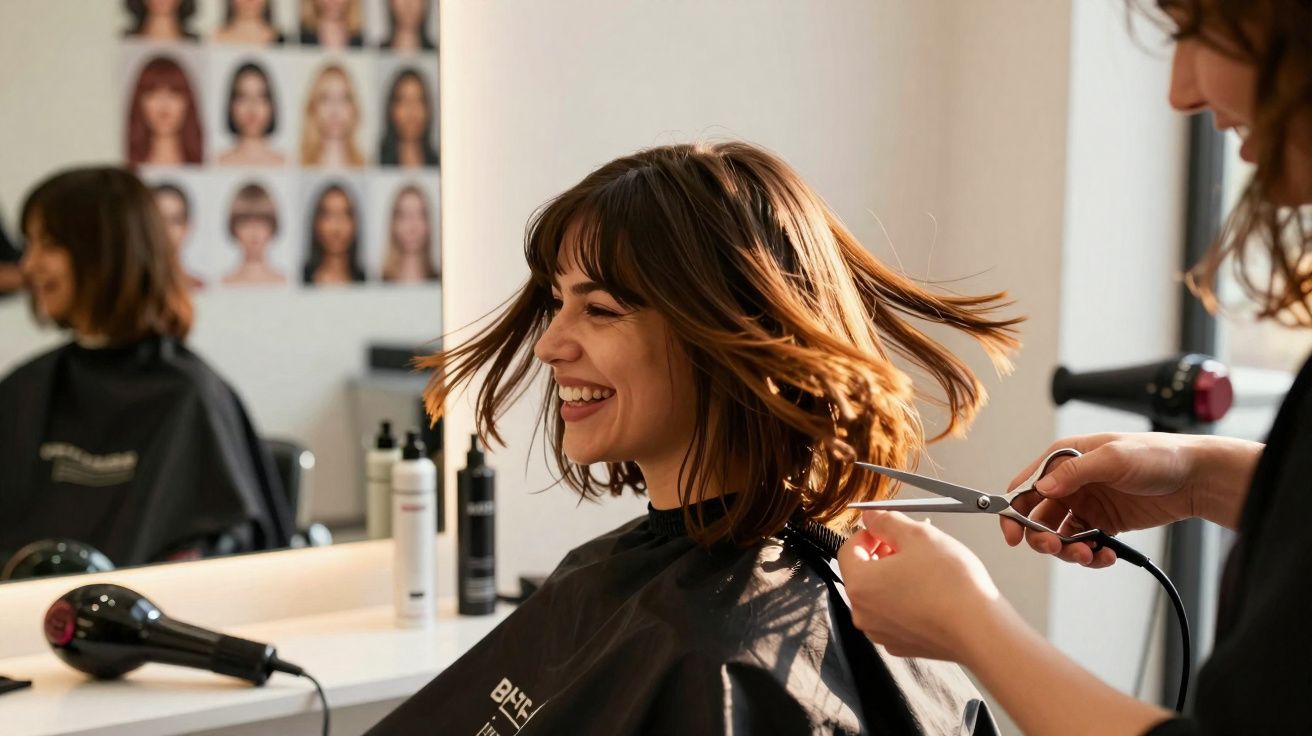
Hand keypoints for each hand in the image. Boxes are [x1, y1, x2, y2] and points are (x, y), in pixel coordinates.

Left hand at [838, 510, 1006, 661]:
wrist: (980, 629)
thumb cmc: (951, 584)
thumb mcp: (918, 535)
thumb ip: (887, 521)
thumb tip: (871, 518)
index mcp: (860, 584)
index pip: (849, 550)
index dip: (868, 534)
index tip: (887, 529)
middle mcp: (863, 613)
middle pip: (863, 573)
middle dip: (883, 554)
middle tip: (911, 545)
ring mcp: (882, 632)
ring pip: (880, 594)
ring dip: (895, 577)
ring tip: (925, 567)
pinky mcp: (903, 645)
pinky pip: (896, 615)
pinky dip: (907, 600)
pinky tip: (931, 592)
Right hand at [1002, 433, 1260, 566]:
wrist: (1195, 478)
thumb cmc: (1157, 456)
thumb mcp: (1114, 458)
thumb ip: (1074, 471)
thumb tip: (1041, 488)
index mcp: (1064, 459)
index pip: (1026, 487)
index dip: (1013, 511)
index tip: (1013, 534)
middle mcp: (1070, 483)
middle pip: (1037, 517)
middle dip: (1041, 537)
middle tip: (1055, 548)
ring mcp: (1086, 505)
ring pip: (1060, 535)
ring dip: (1067, 551)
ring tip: (1088, 555)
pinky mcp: (1103, 524)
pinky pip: (1084, 545)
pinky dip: (1090, 555)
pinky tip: (1106, 555)